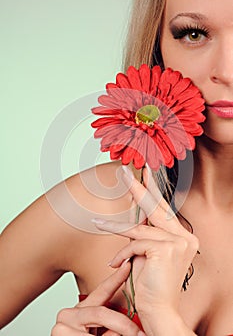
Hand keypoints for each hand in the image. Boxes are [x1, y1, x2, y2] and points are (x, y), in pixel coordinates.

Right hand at [51, 261, 144, 335]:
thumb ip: (109, 325)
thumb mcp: (100, 335)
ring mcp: (62, 326)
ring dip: (117, 333)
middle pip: (102, 311)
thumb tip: (130, 324)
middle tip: (140, 334)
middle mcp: (68, 315)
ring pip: (100, 321)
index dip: (116, 279)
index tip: (128, 265)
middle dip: (124, 325)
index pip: (100, 292)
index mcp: (79, 312)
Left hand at [94, 165, 198, 317]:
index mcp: (183, 236)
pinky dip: (122, 254)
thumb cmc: (150, 283)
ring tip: (98, 223)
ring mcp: (178, 241)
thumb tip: (133, 210)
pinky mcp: (167, 248)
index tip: (145, 173)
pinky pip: (135, 243)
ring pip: (139, 228)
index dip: (152, 190)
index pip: (164, 208)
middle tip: (124, 173)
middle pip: (155, 208)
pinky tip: (114, 263)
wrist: (157, 311)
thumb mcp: (146, 252)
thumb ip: (143, 232)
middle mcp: (185, 236)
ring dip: (115, 228)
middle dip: (137, 189)